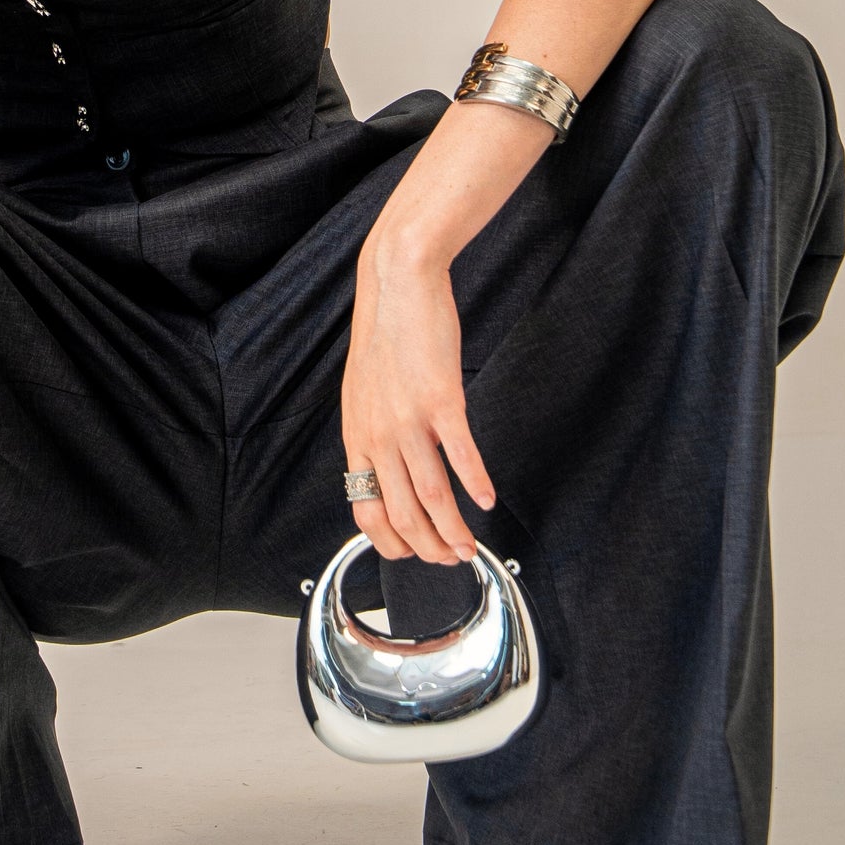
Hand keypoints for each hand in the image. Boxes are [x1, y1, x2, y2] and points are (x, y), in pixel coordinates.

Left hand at [340, 238, 496, 563]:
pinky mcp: (440, 399)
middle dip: (428, 547)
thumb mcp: (365, 394)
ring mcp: (408, 419)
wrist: (397, 283)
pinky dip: (475, 483)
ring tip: (470, 546)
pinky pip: (460, 454)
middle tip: (451, 560)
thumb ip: (376, 435)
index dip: (391, 543)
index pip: (365, 510)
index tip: (414, 556)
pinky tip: (487, 501)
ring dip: (453, 529)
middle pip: (401, 513)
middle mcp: (378, 435)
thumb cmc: (386, 337)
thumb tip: (392, 472)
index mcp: (357, 436)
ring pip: (431, 494)